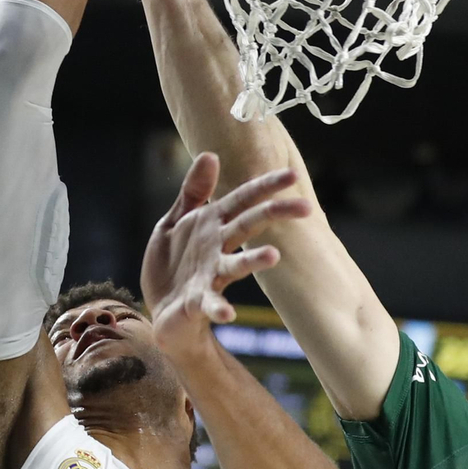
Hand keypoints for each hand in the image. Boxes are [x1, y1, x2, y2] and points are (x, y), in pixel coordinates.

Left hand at [141, 153, 309, 357]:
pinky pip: (209, 304)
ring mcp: (209, 276)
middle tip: (306, 207)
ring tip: (273, 256)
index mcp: (212, 224)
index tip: (292, 174)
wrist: (161, 310)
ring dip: (253, 260)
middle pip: (248, 226)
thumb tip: (211, 154)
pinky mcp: (197, 303)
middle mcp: (216, 248)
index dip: (265, 186)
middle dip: (275, 214)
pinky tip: (228, 314)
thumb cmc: (172, 264)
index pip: (243, 199)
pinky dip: (219, 309)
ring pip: (235, 265)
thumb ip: (193, 192)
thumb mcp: (175, 221)